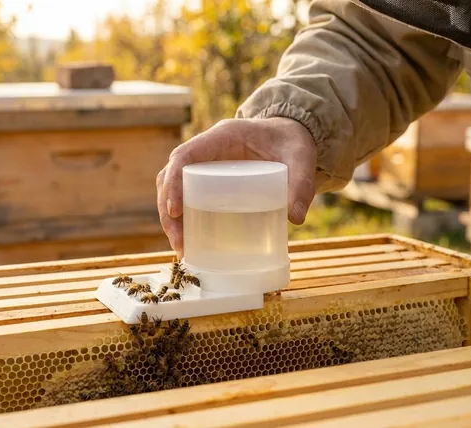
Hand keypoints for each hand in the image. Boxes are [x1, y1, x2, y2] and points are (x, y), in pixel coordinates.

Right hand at [156, 117, 316, 255]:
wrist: (291, 137)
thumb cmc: (292, 143)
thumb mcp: (301, 158)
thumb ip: (302, 183)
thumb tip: (295, 218)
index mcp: (221, 136)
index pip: (184, 156)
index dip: (174, 182)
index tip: (175, 211)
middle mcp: (206, 148)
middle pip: (170, 175)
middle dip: (168, 210)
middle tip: (180, 242)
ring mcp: (205, 163)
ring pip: (173, 187)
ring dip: (171, 218)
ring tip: (182, 248)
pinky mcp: (209, 179)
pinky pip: (186, 195)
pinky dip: (182, 218)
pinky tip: (189, 242)